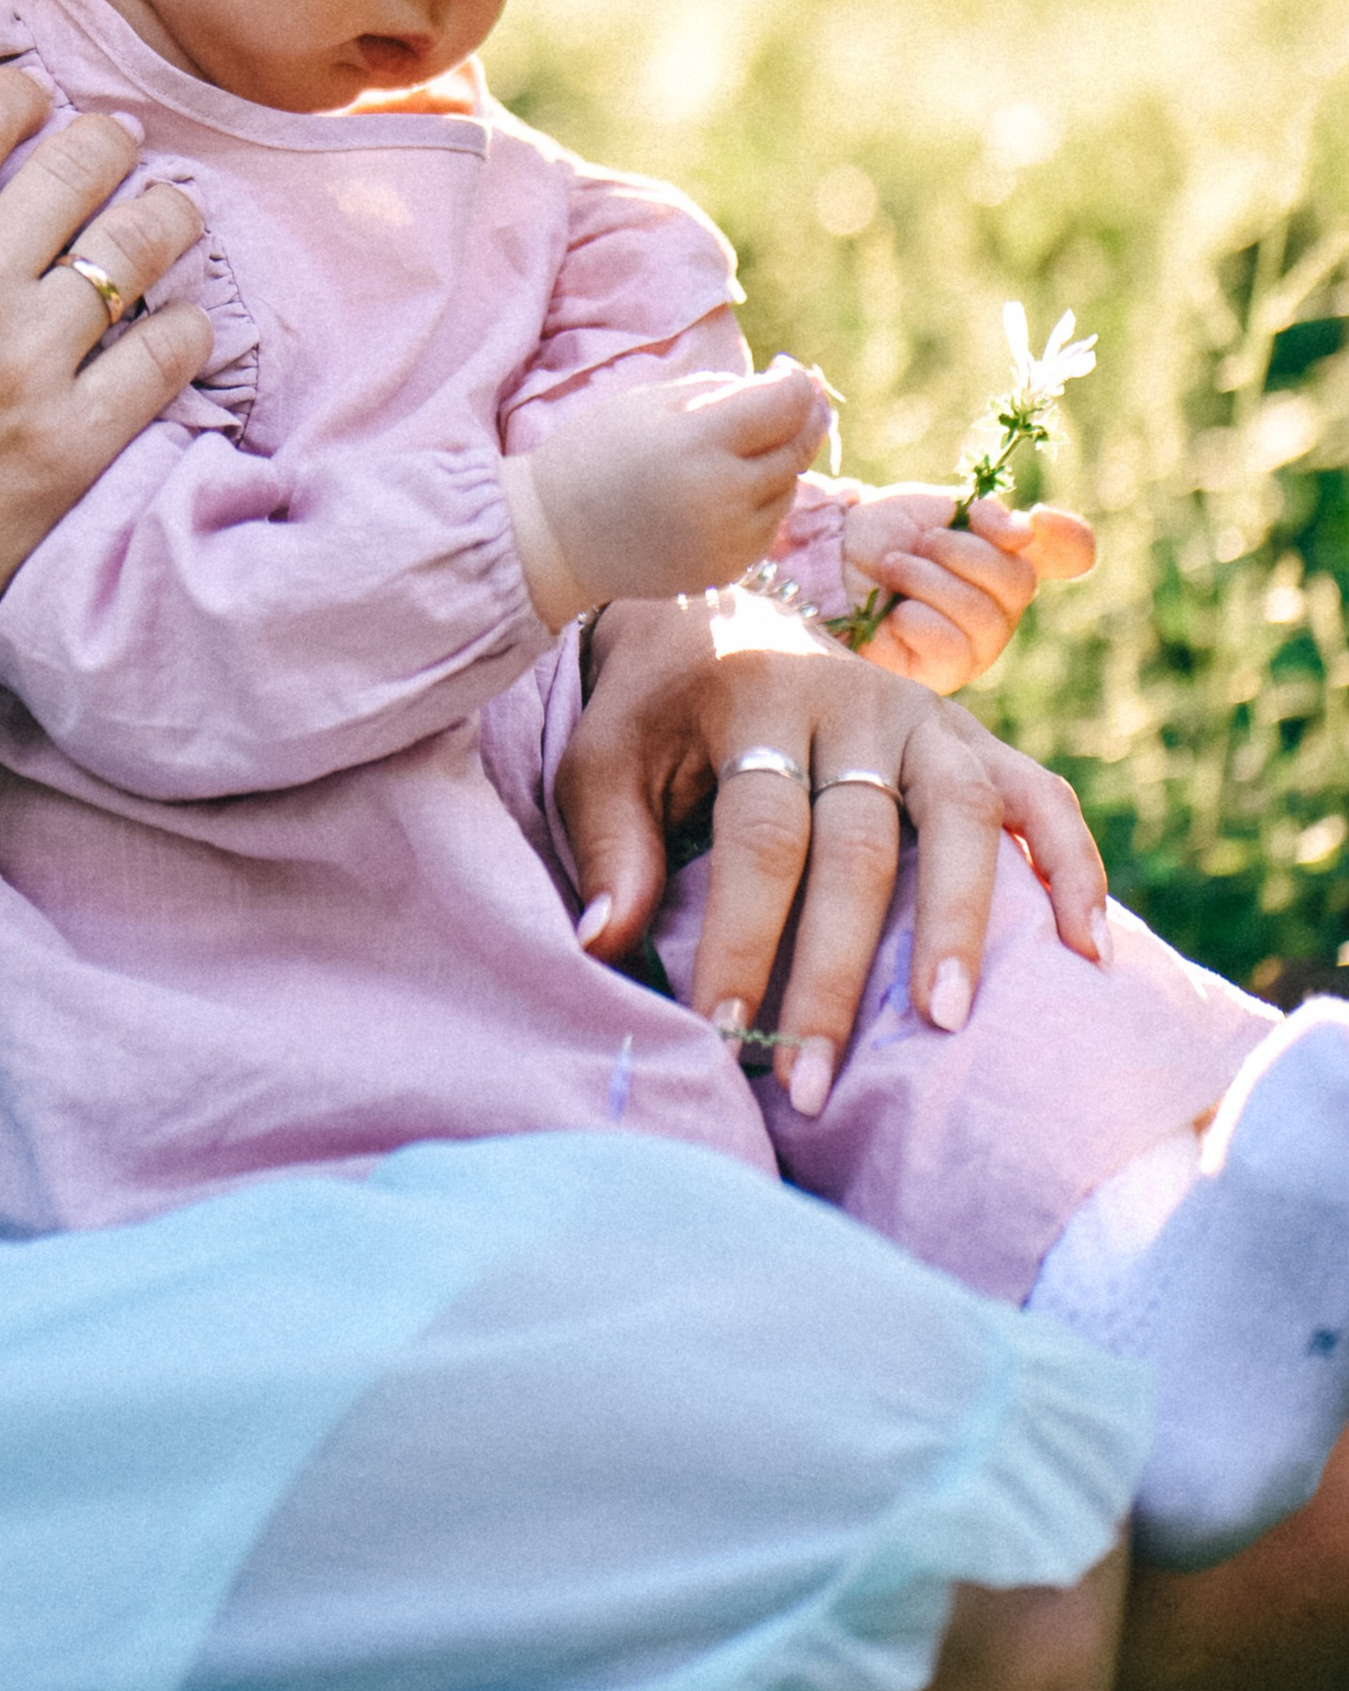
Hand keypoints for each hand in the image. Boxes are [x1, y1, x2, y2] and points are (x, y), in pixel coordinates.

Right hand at [0, 66, 213, 742]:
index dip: (19, 93)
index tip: (37, 98)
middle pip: (77, 163)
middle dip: (107, 139)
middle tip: (117, 144)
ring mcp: (24, 369)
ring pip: (140, 243)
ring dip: (165, 214)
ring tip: (171, 212)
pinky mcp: (71, 446)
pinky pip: (166, 354)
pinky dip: (185, 326)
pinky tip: (180, 321)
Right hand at [524, 361, 834, 618]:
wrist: (557, 537)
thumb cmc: (600, 452)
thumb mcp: (654, 401)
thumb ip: (729, 391)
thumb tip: (799, 388)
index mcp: (695, 442)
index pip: (786, 404)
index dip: (796, 382)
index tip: (784, 372)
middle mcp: (721, 496)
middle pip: (798, 446)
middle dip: (799, 417)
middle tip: (777, 402)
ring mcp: (729, 540)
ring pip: (790, 485)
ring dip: (777, 460)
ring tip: (729, 450)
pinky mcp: (730, 569)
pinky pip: (770, 521)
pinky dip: (761, 499)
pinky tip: (720, 489)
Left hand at [555, 594, 1109, 1116]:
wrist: (713, 612)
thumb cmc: (653, 714)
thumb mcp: (602, 759)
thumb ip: (610, 846)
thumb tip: (609, 945)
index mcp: (755, 699)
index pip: (760, 836)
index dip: (743, 939)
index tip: (724, 1034)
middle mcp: (850, 701)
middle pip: (859, 843)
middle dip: (834, 972)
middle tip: (811, 1078)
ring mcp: (923, 715)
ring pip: (962, 812)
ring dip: (959, 919)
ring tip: (947, 1022)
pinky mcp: (972, 734)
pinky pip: (1039, 794)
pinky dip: (1072, 866)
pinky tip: (1088, 952)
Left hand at [843, 487, 1096, 694]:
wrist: (821, 561)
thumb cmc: (876, 534)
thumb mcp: (931, 509)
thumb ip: (985, 516)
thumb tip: (1026, 534)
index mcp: (1004, 558)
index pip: (1068, 551)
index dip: (1069, 537)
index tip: (1036, 520)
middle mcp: (1000, 605)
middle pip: (1019, 583)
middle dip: (964, 553)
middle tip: (922, 543)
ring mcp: (973, 645)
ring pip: (984, 616)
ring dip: (931, 581)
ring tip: (894, 568)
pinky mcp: (939, 676)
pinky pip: (951, 646)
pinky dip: (919, 619)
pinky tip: (895, 613)